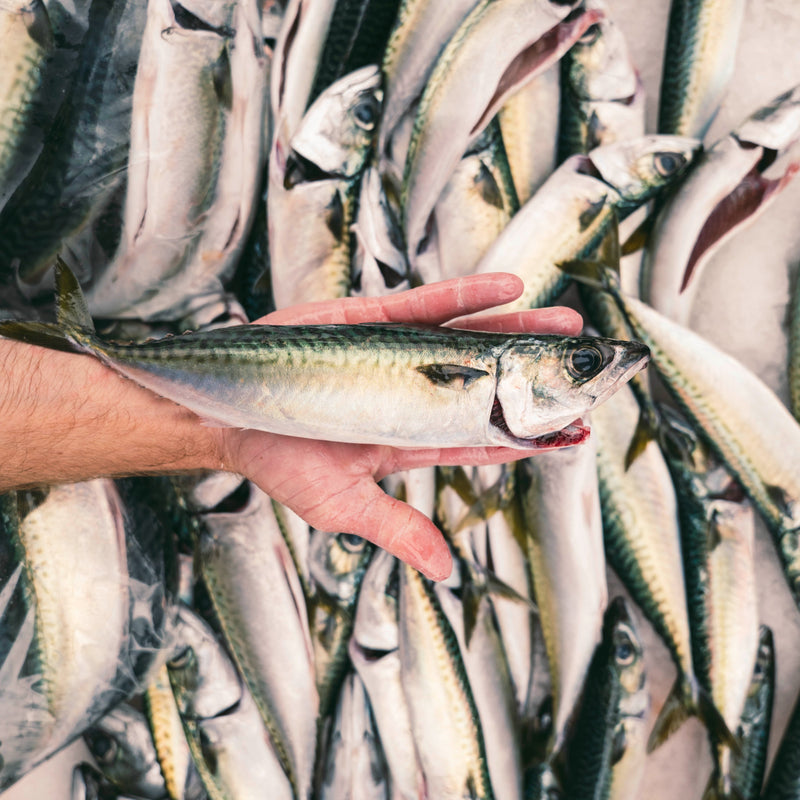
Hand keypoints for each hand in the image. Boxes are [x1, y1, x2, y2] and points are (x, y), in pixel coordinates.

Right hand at [217, 273, 581, 579]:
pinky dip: (467, 296)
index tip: (575, 427)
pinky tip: (506, 288)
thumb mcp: (342, 506)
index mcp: (413, 436)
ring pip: (469, 337)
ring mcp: (397, 353)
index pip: (484, 434)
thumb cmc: (280, 461)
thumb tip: (445, 572)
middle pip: (490, 380)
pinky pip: (427, 306)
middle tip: (590, 364)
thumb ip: (397, 530)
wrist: (229, 412)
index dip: (530, 432)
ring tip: (566, 320)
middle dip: (540, 373)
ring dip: (518, 328)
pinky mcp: (373, 321)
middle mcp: (415, 390)